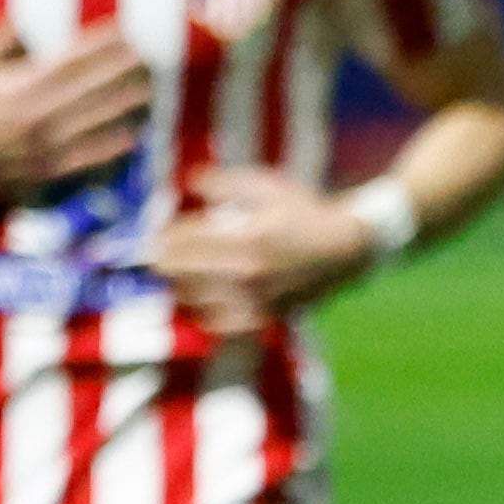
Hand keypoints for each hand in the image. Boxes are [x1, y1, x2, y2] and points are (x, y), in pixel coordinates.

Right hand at [0, 26, 151, 195]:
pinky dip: (108, 148)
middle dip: (120, 70)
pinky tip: (131, 137)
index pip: (71, 59)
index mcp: (20, 86)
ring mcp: (42, 144)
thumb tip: (23, 13)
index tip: (123, 31)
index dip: (100, 43)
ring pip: (93, 121)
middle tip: (147, 56)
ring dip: (121, 104)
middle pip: (90, 87)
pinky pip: (85, 157)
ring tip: (146, 91)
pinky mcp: (44, 169)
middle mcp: (37, 114)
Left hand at [151, 165, 381, 338]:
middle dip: (163, 259)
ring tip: (183, 268)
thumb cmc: (304, 212)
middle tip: (162, 250)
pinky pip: (212, 322)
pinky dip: (200, 307)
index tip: (157, 231)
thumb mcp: (267, 186)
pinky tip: (204, 292)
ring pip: (188, 299)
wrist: (346, 249)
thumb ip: (223, 183)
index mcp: (246, 241)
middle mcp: (246, 277)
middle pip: (175, 275)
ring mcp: (252, 302)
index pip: (179, 245)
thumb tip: (188, 180)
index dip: (160, 237)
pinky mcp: (260, 320)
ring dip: (178, 283)